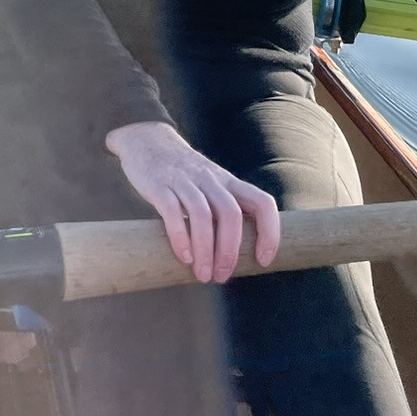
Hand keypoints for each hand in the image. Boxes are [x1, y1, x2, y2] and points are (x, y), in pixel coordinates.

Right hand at [104, 121, 280, 283]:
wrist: (147, 140)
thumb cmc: (183, 173)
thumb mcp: (211, 183)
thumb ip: (223, 209)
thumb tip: (236, 255)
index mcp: (228, 182)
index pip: (262, 202)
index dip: (269, 232)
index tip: (262, 260)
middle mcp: (210, 180)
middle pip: (230, 214)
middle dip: (229, 250)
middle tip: (222, 276)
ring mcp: (184, 181)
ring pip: (202, 215)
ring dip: (205, 250)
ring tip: (203, 274)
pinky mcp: (159, 185)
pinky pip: (171, 211)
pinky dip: (180, 236)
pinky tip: (184, 256)